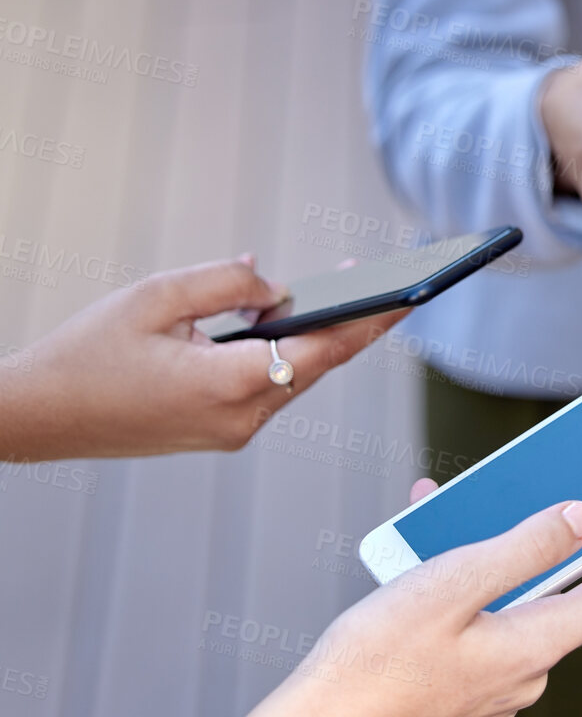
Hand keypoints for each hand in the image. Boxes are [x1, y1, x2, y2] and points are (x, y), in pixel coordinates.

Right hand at [0, 256, 404, 460]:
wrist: (38, 417)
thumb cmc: (87, 353)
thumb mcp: (154, 297)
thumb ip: (225, 282)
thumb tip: (275, 283)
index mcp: (228, 384)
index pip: (323, 349)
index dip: (370, 319)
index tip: (409, 293)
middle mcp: (241, 418)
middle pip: (319, 366)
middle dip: (356, 324)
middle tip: (395, 285)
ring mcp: (233, 433)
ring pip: (297, 379)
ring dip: (323, 341)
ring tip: (356, 298)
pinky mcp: (221, 434)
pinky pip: (271, 390)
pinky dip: (288, 357)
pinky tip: (300, 326)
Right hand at [266, 487, 581, 716]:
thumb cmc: (373, 660)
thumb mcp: (452, 583)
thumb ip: (524, 548)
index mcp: (536, 646)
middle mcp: (528, 674)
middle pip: (566, 593)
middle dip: (554, 538)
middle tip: (551, 490)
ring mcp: (496, 690)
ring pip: (514, 606)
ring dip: (492, 557)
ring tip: (449, 511)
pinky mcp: (464, 694)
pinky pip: (482, 627)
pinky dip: (464, 588)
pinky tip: (422, 558)